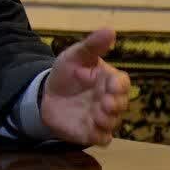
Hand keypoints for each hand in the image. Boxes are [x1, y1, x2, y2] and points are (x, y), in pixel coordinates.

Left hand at [40, 27, 131, 146]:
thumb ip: (92, 46)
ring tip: (96, 116)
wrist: (46, 96)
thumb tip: (111, 30)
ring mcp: (102, 118)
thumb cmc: (66, 73)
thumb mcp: (75, 56)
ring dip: (107, 120)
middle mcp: (110, 100)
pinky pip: (102, 139)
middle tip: (105, 103)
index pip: (122, 83)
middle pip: (121, 104)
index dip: (120, 86)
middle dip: (115, 104)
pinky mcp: (92, 133)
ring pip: (113, 122)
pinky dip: (100, 137)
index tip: (113, 85)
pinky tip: (93, 133)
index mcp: (109, 80)